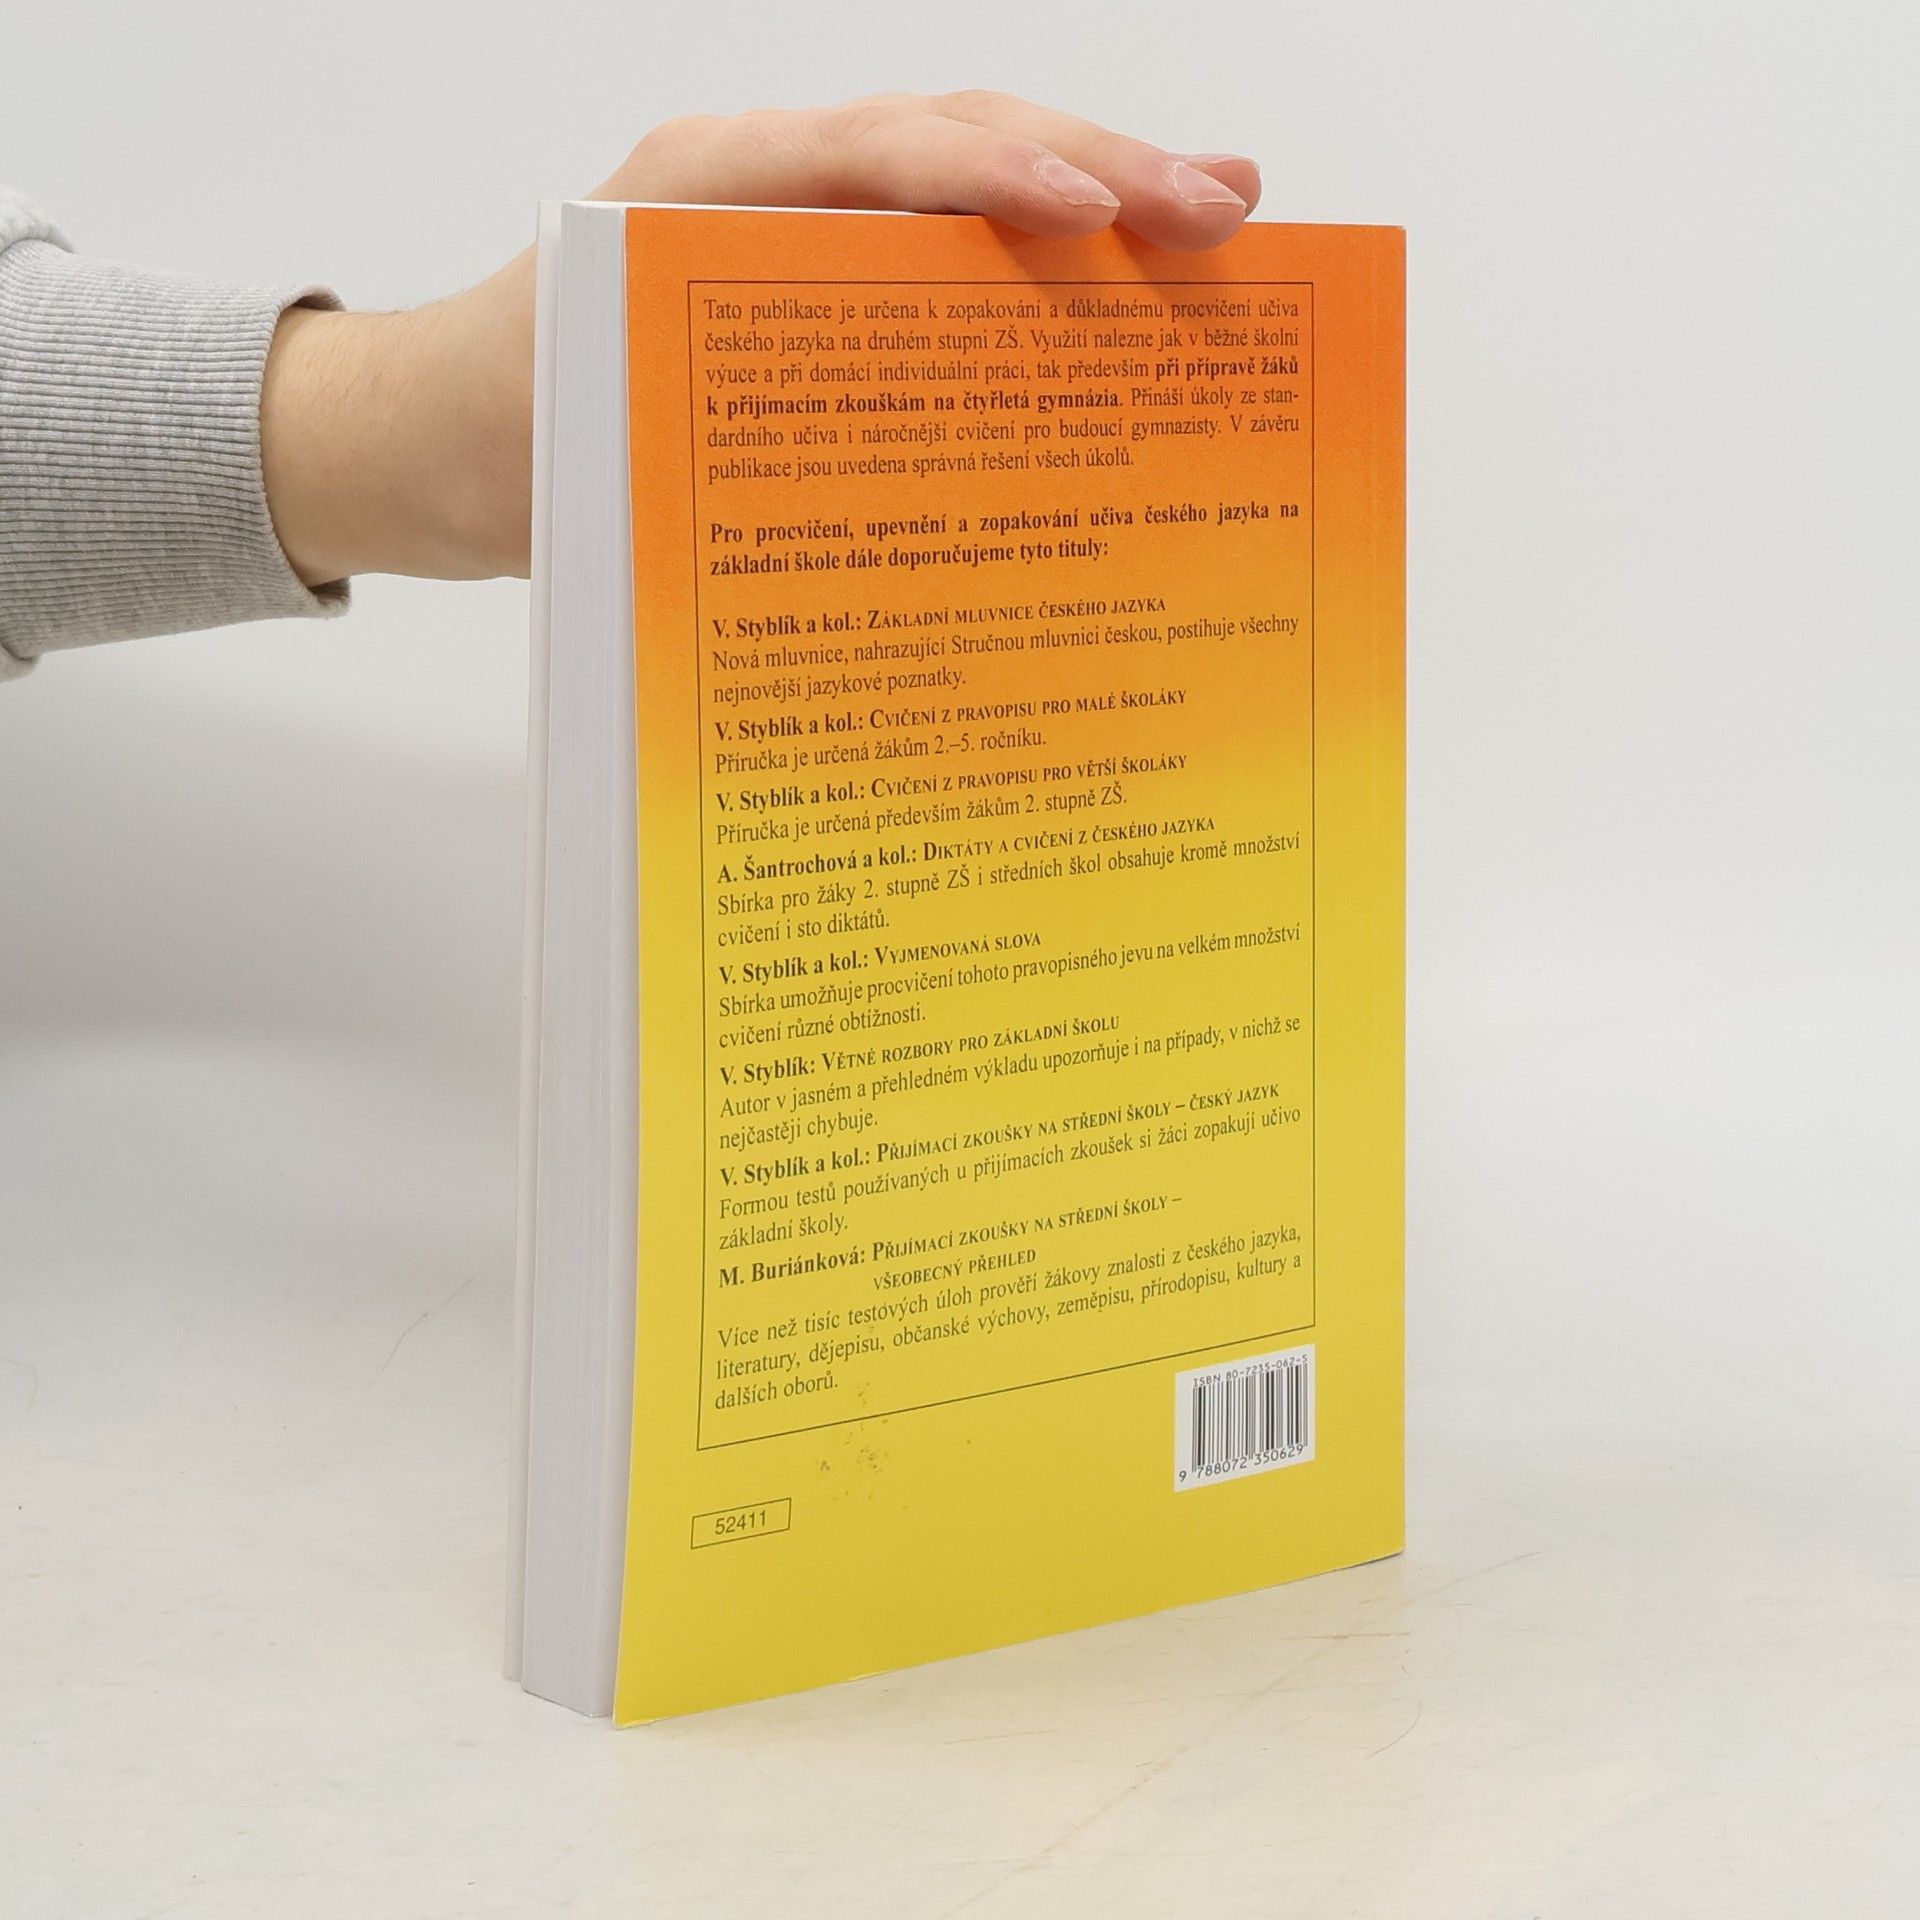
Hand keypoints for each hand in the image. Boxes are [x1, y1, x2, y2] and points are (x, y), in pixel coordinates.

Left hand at [261, 92, 1261, 586]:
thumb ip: (696, 445)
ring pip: (963, 187)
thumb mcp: (586, 442)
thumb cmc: (503, 432)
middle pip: (951, 142)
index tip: (1096, 221)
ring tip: (1217, 217)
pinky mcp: (818, 282)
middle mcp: (760, 185)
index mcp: (700, 193)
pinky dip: (1033, 271)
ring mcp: (795, 224)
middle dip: (1097, 165)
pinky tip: (1121, 291)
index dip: (991, 177)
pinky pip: (940, 256)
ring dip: (1092, 198)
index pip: (872, 154)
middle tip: (1227, 205)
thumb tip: (861, 526)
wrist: (435, 437)